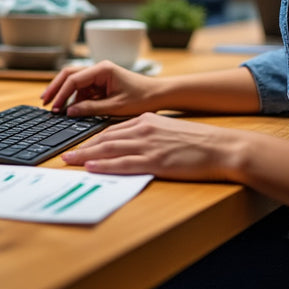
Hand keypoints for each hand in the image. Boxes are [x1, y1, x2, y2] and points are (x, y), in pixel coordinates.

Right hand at [40, 60, 160, 117]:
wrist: (159, 95)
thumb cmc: (142, 98)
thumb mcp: (116, 107)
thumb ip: (91, 108)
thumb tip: (70, 111)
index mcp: (102, 69)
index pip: (74, 79)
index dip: (62, 94)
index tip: (55, 108)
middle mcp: (98, 68)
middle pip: (69, 74)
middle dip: (55, 88)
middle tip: (44, 101)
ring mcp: (99, 75)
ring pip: (74, 81)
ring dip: (64, 93)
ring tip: (53, 106)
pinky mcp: (101, 83)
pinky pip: (83, 89)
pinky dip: (74, 98)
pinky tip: (69, 108)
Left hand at [62, 113, 240, 179]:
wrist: (222, 147)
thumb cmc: (199, 143)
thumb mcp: (168, 130)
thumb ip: (149, 134)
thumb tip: (132, 144)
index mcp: (147, 121)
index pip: (113, 130)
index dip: (94, 139)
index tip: (81, 145)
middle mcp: (143, 130)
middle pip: (105, 139)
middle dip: (83, 147)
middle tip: (66, 154)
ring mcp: (148, 146)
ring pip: (109, 150)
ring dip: (86, 156)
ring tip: (70, 161)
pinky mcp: (155, 161)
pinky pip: (123, 163)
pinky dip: (104, 165)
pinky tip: (92, 167)